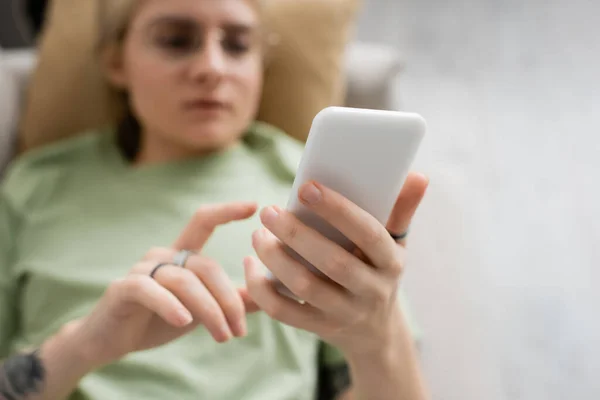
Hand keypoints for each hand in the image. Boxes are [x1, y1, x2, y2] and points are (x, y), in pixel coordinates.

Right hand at [70, 202, 258, 367]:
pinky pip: (151, 290)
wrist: (111, 342)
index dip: (227, 211)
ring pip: (185, 281)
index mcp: (182, 254)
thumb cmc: (160, 320)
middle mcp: (163, 254)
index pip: (204, 221)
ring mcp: (142, 269)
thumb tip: (272, 293)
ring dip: (209, 311)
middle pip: (206, 266)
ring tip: (223, 336)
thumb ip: (234, 300)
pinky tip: (184, 322)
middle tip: (239, 331)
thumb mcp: (203, 310)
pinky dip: (170, 306)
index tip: (254, 205)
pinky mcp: (124, 288)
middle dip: (228, 300)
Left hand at [245, 173, 428, 356]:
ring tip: (258, 234)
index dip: (339, 210)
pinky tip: (251, 265)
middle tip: (269, 211)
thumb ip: (401, 209)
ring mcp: (345, 313)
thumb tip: (417, 175)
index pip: (370, 234)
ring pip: (305, 288)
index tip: (307, 186)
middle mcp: (372, 291)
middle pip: (332, 263)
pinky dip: (261, 289)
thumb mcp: (395, 244)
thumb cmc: (379, 272)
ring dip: (274, 258)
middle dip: (296, 234)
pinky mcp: (320, 328)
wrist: (375, 332)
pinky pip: (284, 312)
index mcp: (391, 263)